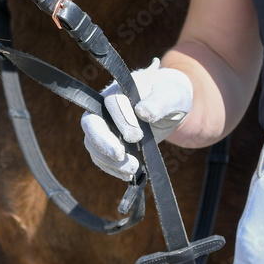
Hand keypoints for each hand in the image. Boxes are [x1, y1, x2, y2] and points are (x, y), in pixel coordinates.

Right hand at [81, 59, 192, 179]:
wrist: (167, 104)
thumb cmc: (170, 95)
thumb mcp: (172, 95)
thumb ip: (159, 101)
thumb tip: (142, 112)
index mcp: (120, 88)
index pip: (112, 102)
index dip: (121, 119)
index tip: (136, 136)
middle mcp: (105, 106)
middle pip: (91, 122)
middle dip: (103, 141)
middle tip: (120, 155)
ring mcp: (103, 125)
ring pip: (92, 142)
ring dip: (108, 159)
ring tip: (132, 169)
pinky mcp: (107, 141)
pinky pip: (99, 156)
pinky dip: (111, 168)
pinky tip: (128, 175)